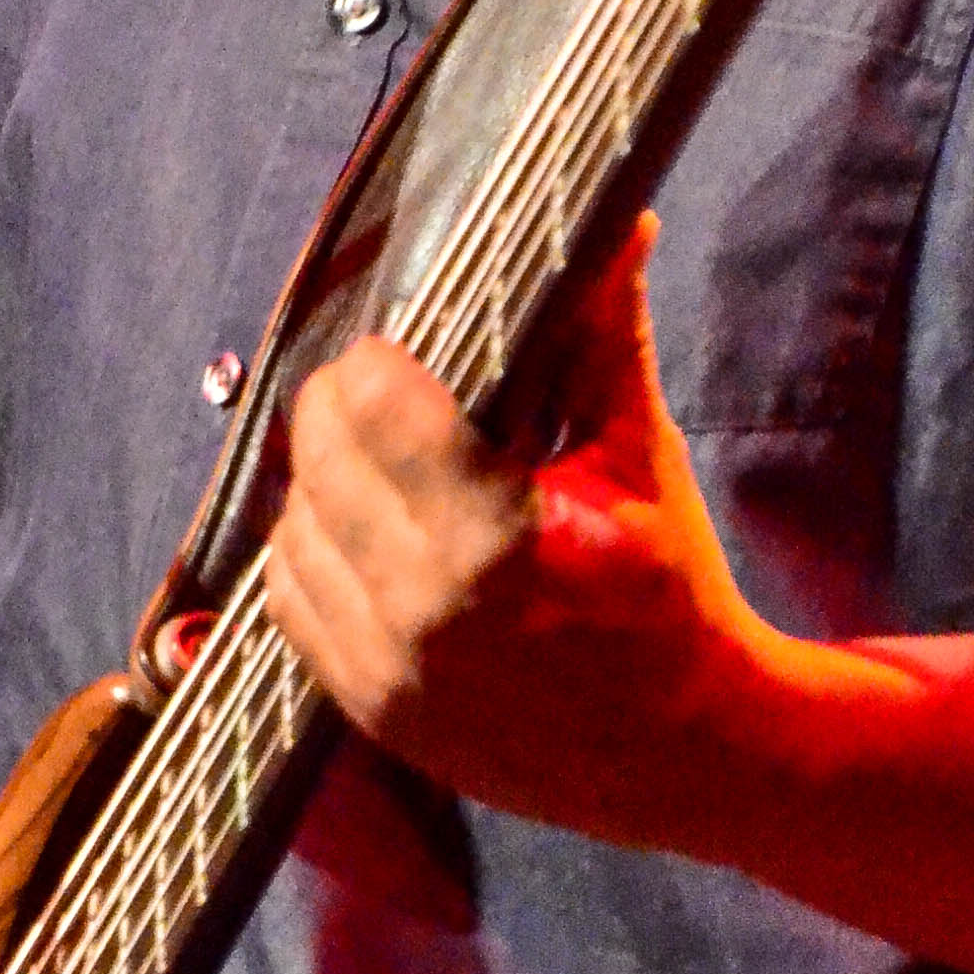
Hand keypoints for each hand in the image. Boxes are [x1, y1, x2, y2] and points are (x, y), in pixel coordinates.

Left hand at [263, 215, 768, 845]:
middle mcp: (421, 607)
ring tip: (375, 465)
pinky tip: (360, 534)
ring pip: (291, 525)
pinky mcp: (367, 713)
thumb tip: (626, 220)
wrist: (685, 752)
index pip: (370, 399)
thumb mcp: (643, 461)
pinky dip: (312, 555)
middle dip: (344, 407)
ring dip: (322, 482)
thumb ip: (608, 338)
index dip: (379, 358)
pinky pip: (288, 603)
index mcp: (493, 535)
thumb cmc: (671, 595)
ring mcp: (384, 670)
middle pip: (318, 451)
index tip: (404, 351)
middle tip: (384, 395)